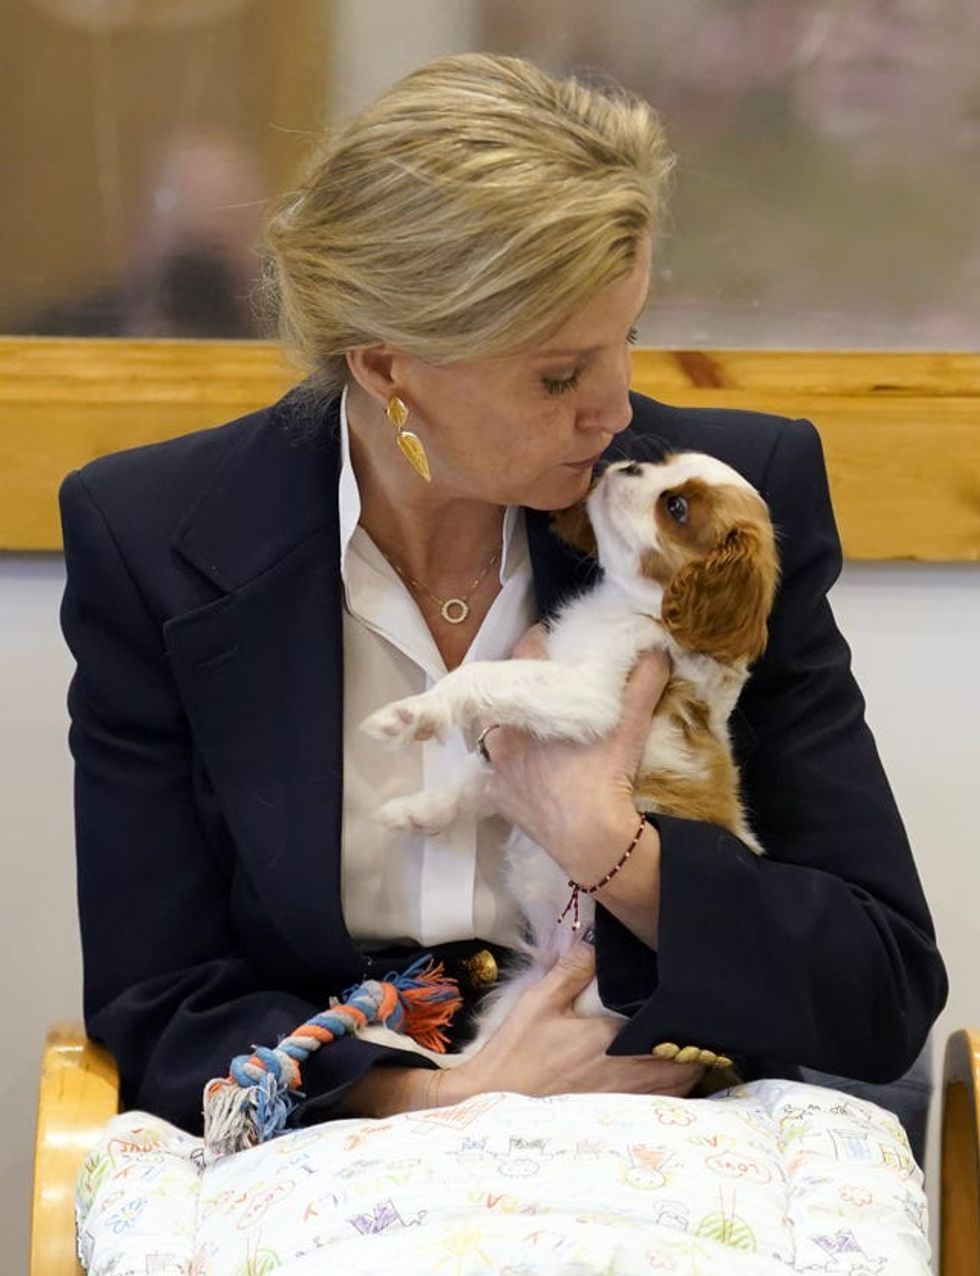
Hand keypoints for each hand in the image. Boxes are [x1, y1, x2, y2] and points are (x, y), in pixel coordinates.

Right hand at [439, 940, 703, 1103]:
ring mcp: (625, 1103)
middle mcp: (628, 1075)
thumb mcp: (540, 1002)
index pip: (671, 1033)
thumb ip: (573, 970)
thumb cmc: (518, 1052)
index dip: (690, 1022)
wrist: (495, 1101)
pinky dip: (671, 1093)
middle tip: (694, 1028)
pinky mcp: (617, 1120)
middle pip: (689, 1067)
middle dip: (697, 1049)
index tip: (695, 1006)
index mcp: (613, 1041)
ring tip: (684, 1051)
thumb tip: (598, 943)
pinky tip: (661, 1078)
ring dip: (687, 1071)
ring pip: (680, 1091)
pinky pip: (661, 1107)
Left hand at [481, 625, 670, 880]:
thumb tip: (656, 650)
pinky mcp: (499, 798)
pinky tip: (528, 781)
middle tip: (549, 700)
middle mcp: (506, 730)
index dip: (536, 642)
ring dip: (512, 735)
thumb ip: (643, 680)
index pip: (526, 655)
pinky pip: (498, 779)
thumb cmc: (608, 772)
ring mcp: (499, 766)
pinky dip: (511, 777)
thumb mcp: (632, 722)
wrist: (592, 836)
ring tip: (536, 741)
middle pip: (509, 700)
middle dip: (526, 697)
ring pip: (496, 738)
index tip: (545, 638)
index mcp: (533, 704)